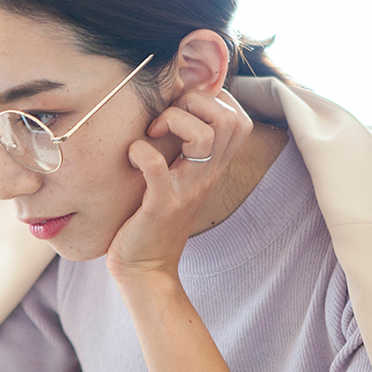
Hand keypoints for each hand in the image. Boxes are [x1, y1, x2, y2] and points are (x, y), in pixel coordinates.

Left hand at [106, 87, 253, 282]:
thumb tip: (176, 113)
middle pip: (228, 119)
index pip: (240, 119)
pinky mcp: (161, 205)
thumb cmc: (155, 220)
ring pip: (204, 136)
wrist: (146, 270)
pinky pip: (157, 166)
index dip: (213, 101)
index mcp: (213, 168)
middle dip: (194, 102)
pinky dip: (140, 151)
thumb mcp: (181, 181)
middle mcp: (207, 176)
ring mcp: (187, 191)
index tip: (183, 111)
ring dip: (173, 120)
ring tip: (153, 133)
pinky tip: (132, 156)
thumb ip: (186, 152)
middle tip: (166, 119)